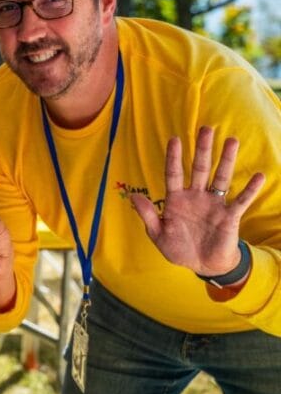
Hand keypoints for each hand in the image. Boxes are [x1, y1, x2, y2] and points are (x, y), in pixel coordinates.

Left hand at [130, 126, 264, 276]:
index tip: (175, 139)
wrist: (202, 265)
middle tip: (206, 128)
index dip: (174, 157)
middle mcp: (196, 196)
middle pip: (199, 168)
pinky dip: (250, 189)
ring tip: (231, 141)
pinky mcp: (229, 216)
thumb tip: (134, 197)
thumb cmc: (179, 248)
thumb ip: (148, 215)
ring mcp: (214, 204)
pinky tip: (259, 176)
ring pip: (220, 177)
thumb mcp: (158, 234)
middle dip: (202, 149)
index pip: (174, 173)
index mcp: (177, 199)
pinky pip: (241, 200)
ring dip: (226, 160)